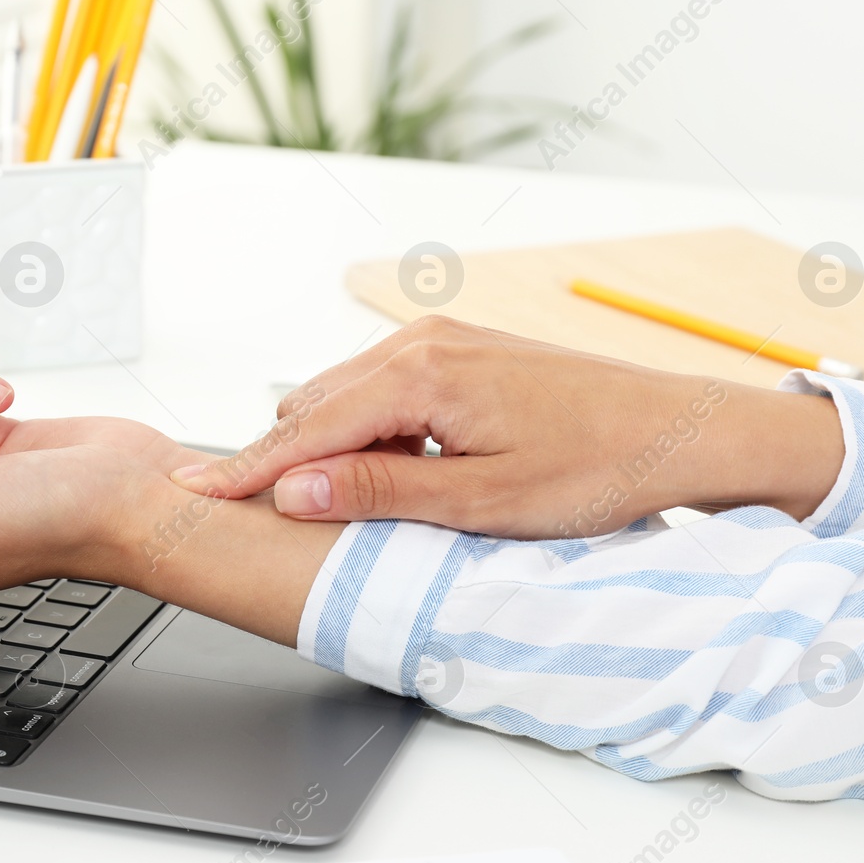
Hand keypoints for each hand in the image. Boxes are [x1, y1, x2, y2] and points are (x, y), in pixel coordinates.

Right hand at [169, 316, 844, 537]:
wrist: (676, 431)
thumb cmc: (595, 468)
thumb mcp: (481, 501)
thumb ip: (378, 493)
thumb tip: (294, 491)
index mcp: (419, 373)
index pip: (304, 429)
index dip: (244, 472)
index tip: (186, 495)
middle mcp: (421, 340)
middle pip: (314, 405)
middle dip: (289, 462)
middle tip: (284, 524)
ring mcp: (440, 338)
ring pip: (346, 397)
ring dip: (337, 450)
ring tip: (369, 507)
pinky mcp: (459, 350)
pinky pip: (383, 390)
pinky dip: (372, 433)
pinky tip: (406, 474)